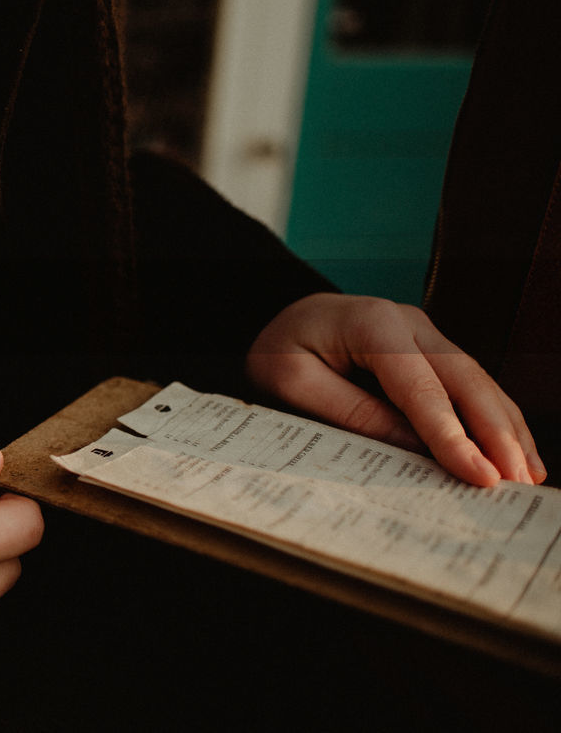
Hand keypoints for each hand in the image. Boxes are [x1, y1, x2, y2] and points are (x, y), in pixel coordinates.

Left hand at [246, 292, 545, 486]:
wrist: (279, 320)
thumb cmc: (278, 351)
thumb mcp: (293, 382)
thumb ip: (351, 411)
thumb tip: (413, 447)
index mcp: (372, 322)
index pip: (422, 387)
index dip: (453, 435)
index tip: (481, 476)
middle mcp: (408, 322)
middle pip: (465, 380)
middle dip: (498, 434)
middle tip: (520, 485)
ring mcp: (424, 333)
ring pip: (478, 381)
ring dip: (507, 429)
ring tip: (528, 478)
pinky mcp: (430, 349)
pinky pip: (469, 384)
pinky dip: (495, 418)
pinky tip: (515, 452)